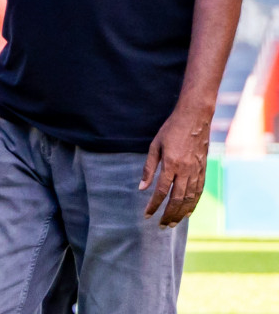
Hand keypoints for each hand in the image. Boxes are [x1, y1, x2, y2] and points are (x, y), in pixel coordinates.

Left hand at [140, 103, 210, 225]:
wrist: (195, 118)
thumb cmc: (171, 130)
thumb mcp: (155, 145)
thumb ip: (148, 168)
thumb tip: (141, 188)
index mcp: (171, 164)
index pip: (161, 191)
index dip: (154, 205)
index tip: (147, 215)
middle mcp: (186, 170)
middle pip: (177, 199)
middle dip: (168, 214)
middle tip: (161, 226)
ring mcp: (197, 171)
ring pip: (190, 198)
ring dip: (181, 213)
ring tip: (173, 223)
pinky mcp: (204, 169)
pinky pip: (199, 191)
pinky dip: (193, 204)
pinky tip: (188, 212)